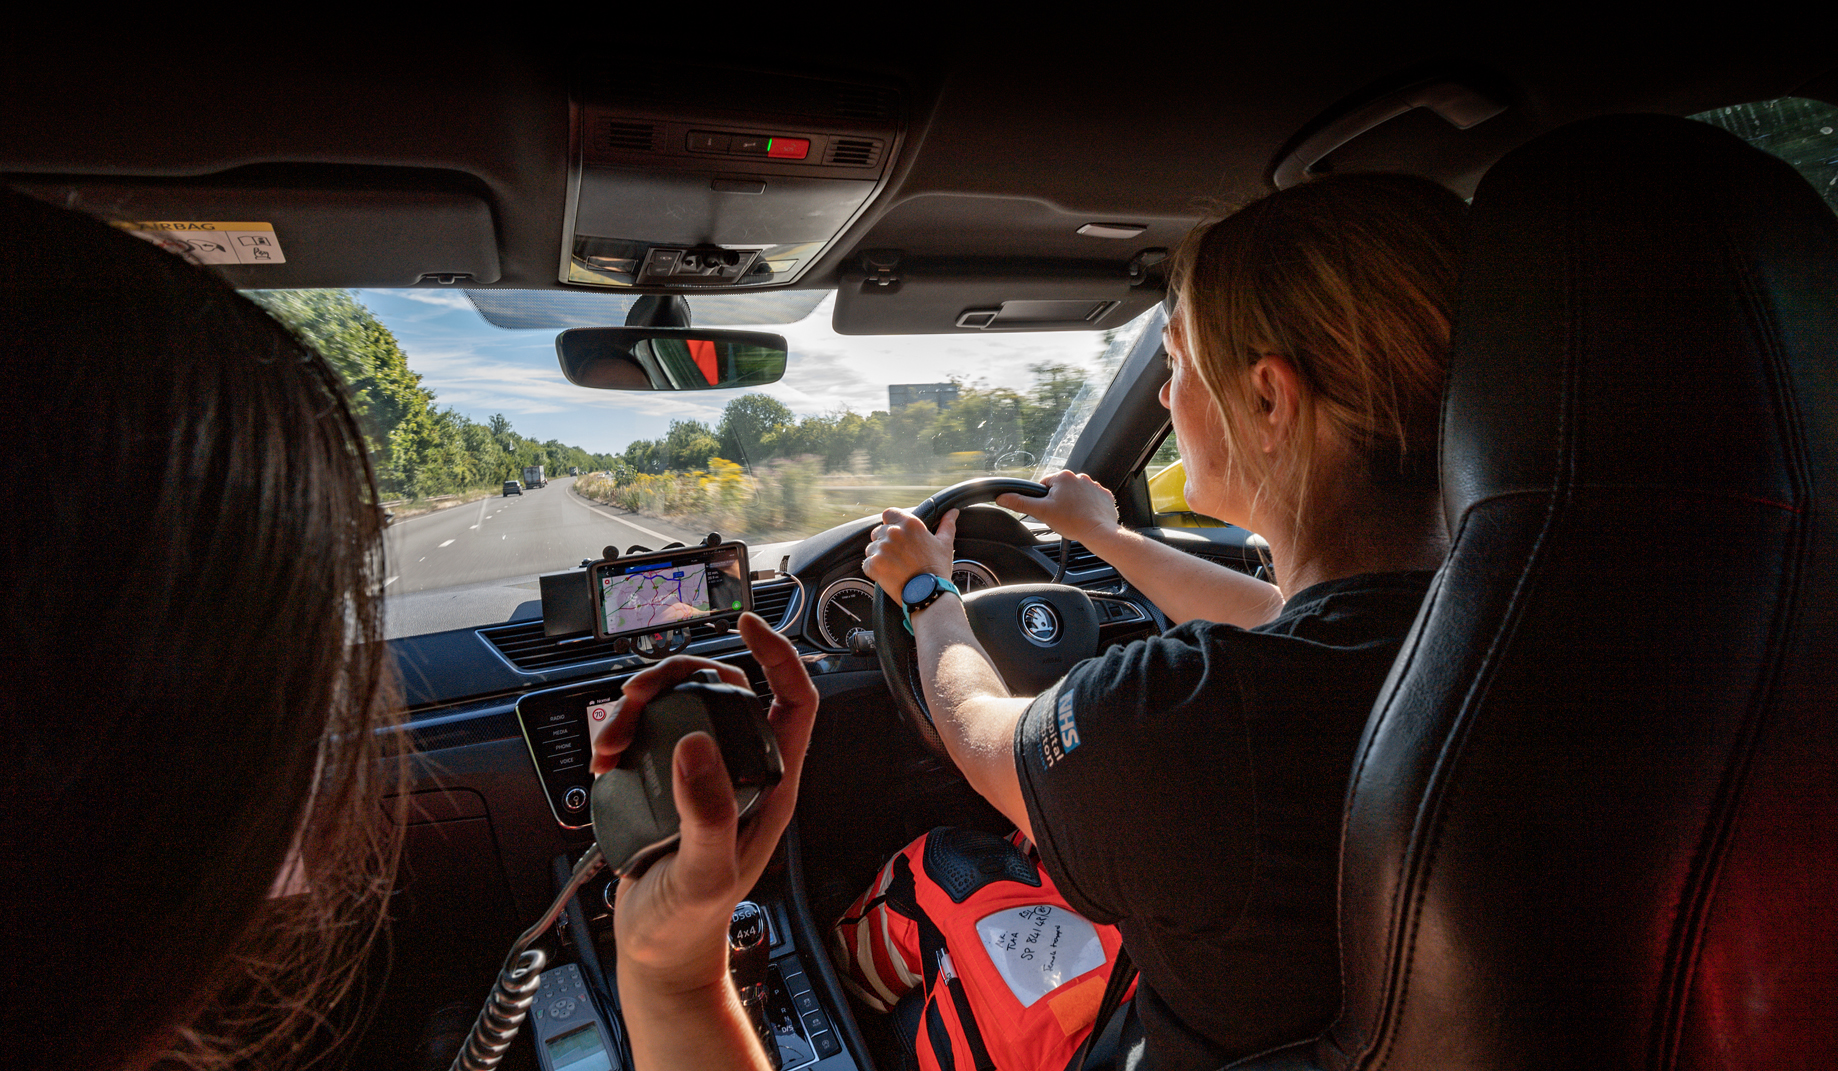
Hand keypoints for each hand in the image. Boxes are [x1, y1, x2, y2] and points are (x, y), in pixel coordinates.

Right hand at [591, 613, 818, 996]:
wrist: (657, 951)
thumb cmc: (692, 923)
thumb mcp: (704, 872)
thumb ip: (707, 813)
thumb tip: (696, 745)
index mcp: (770, 783)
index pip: (794, 700)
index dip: (779, 655)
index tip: (749, 624)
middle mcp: (740, 769)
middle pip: (723, 689)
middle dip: (678, 677)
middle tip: (637, 697)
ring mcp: (702, 773)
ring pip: (681, 705)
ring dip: (641, 705)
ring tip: (612, 738)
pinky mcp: (666, 781)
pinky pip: (648, 732)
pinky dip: (623, 731)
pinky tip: (607, 756)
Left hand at [862, 507, 957, 598]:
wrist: (928, 593)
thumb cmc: (937, 569)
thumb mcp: (945, 544)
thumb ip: (947, 525)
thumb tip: (953, 512)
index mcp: (910, 524)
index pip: (888, 513)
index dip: (890, 522)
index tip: (896, 533)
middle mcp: (893, 532)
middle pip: (878, 531)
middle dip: (884, 541)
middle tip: (897, 555)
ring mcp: (882, 548)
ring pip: (871, 548)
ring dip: (878, 555)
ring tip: (893, 566)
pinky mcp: (874, 564)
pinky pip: (867, 564)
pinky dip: (874, 569)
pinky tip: (888, 575)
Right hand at [996, 470, 1119, 543]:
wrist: (1099, 532)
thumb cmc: (1072, 522)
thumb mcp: (1041, 512)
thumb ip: (1021, 502)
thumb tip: (1003, 497)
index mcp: (1063, 477)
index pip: (1045, 485)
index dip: (1044, 500)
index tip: (1049, 510)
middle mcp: (1080, 477)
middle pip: (1062, 489)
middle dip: (1060, 501)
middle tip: (1061, 516)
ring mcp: (1094, 485)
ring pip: (1077, 493)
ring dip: (1074, 503)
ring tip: (1074, 517)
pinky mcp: (1104, 495)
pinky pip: (1092, 498)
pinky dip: (1089, 506)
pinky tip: (1086, 516)